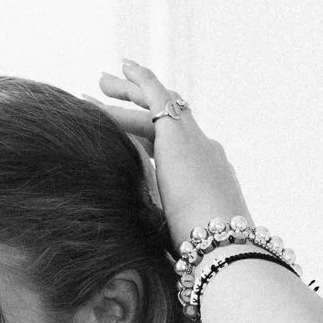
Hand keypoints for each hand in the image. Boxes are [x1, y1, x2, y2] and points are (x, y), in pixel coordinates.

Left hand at [97, 60, 249, 251]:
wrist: (220, 242)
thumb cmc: (199, 254)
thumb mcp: (177, 238)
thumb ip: (163, 232)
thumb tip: (147, 252)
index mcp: (207, 178)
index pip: (176, 151)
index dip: (150, 139)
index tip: (131, 134)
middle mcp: (205, 152)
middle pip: (170, 119)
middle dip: (141, 104)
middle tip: (113, 92)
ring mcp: (195, 141)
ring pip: (161, 105)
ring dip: (131, 92)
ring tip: (101, 82)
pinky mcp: (178, 135)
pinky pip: (156, 98)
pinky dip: (142, 81)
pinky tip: (123, 68)